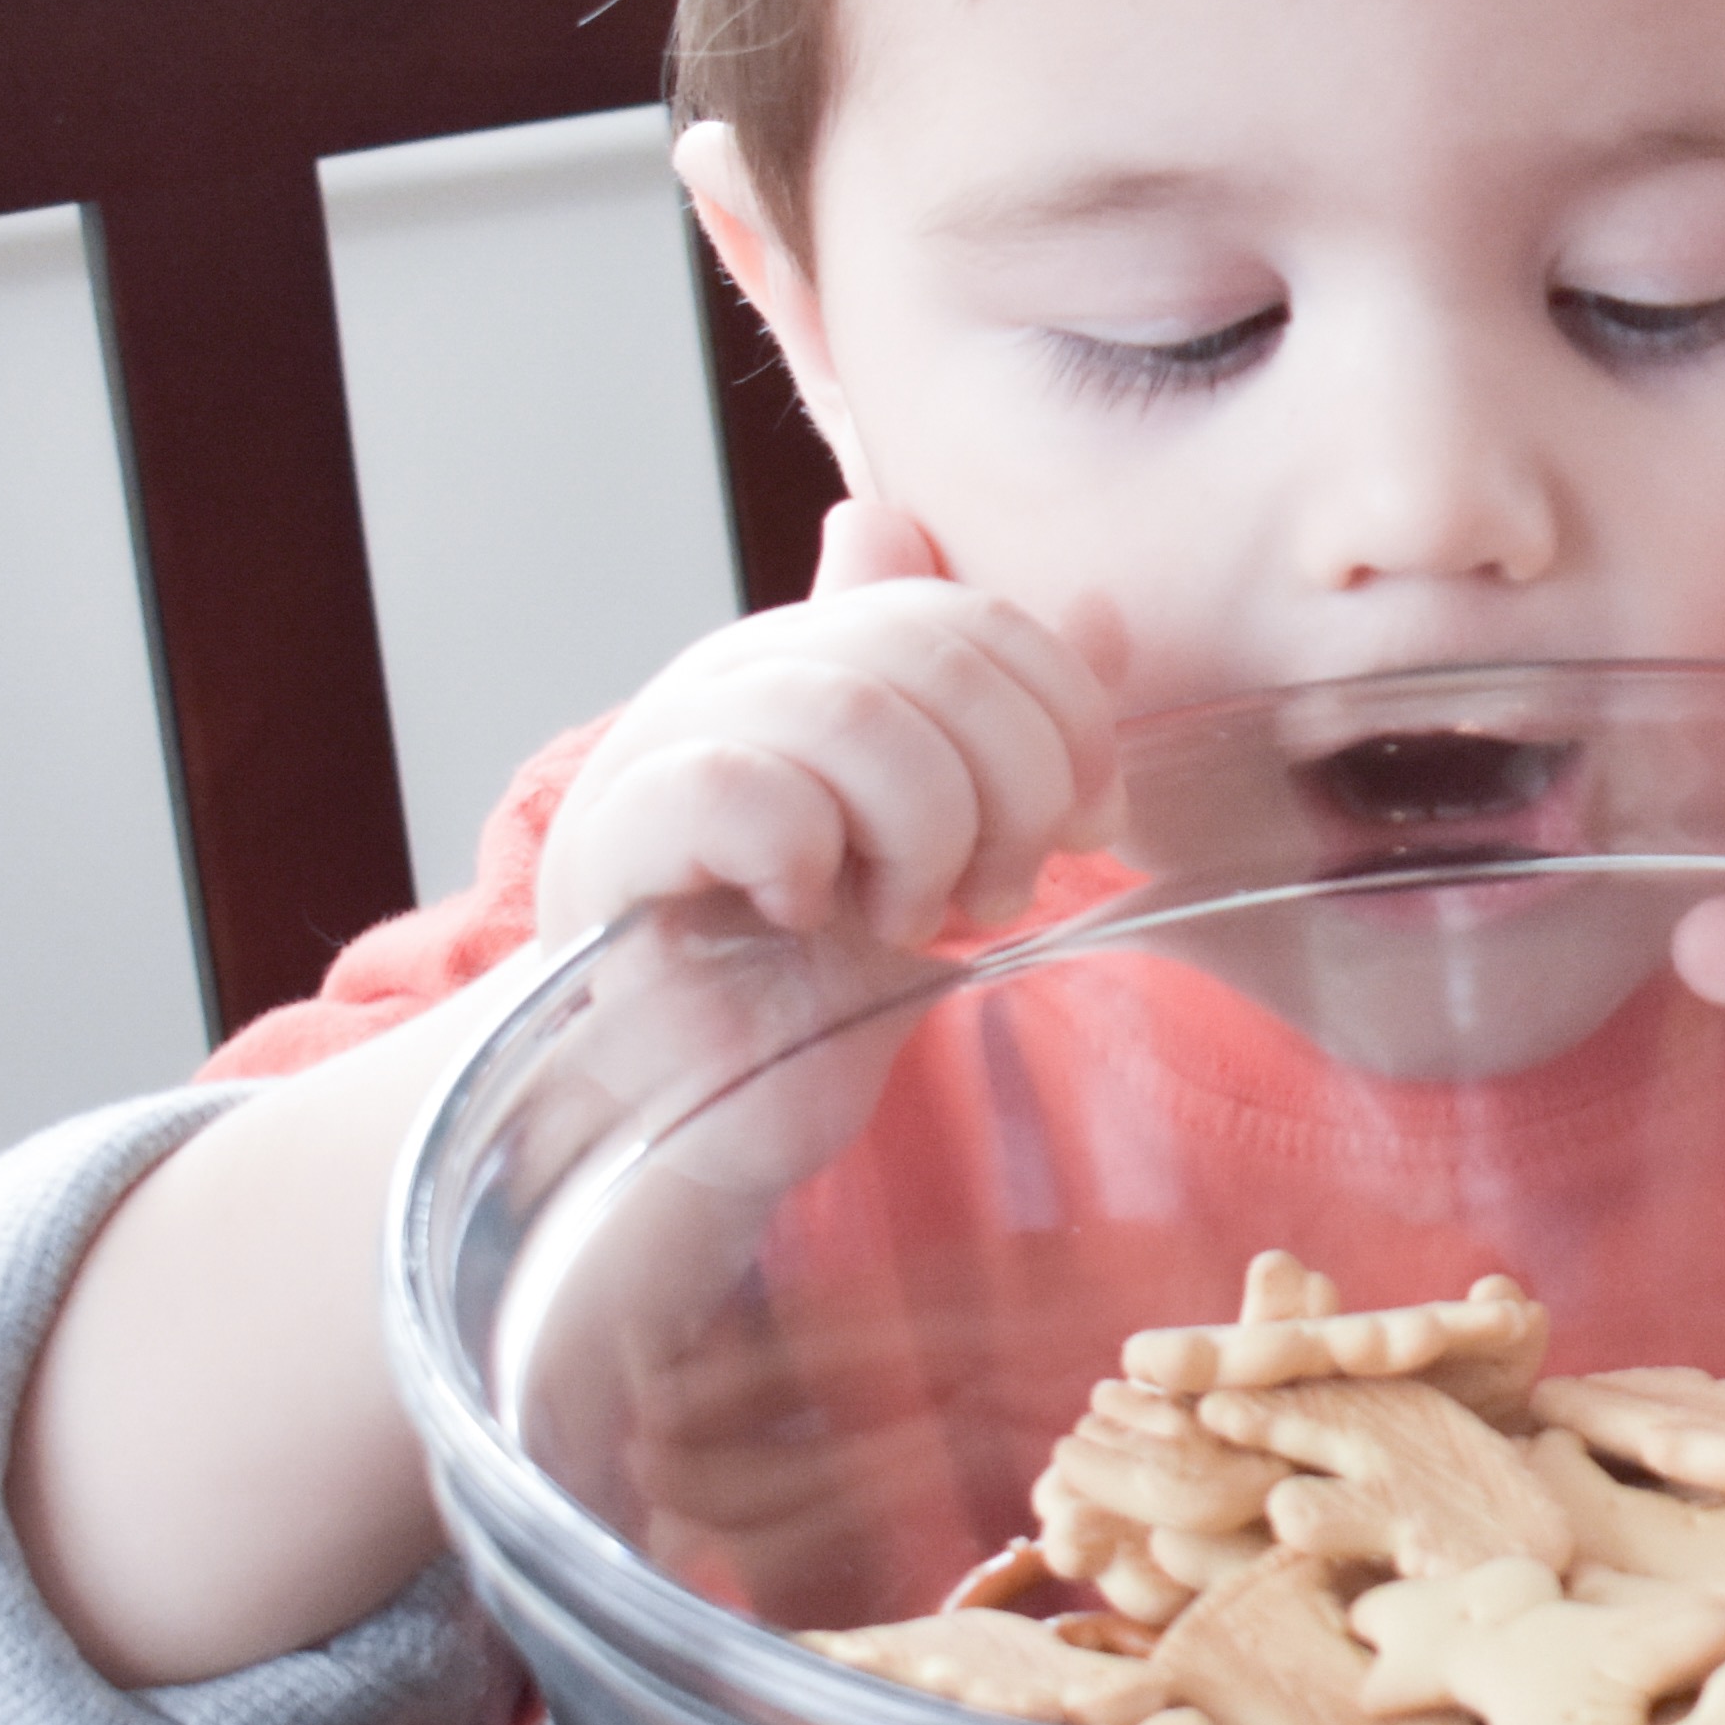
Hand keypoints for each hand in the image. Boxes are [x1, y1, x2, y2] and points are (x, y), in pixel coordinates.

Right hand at [538, 500, 1126, 949]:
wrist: (701, 1110)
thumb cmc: (818, 977)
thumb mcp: (945, 840)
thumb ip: (1006, 728)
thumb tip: (1108, 613)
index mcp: (819, 652)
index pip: (969, 614)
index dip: (1064, 713)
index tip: (1088, 823)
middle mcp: (740, 672)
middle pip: (929, 655)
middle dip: (1011, 790)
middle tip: (997, 892)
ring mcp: (662, 739)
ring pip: (851, 714)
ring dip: (922, 838)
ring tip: (906, 918)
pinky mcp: (616, 831)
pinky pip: (742, 789)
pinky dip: (806, 861)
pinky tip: (801, 917)